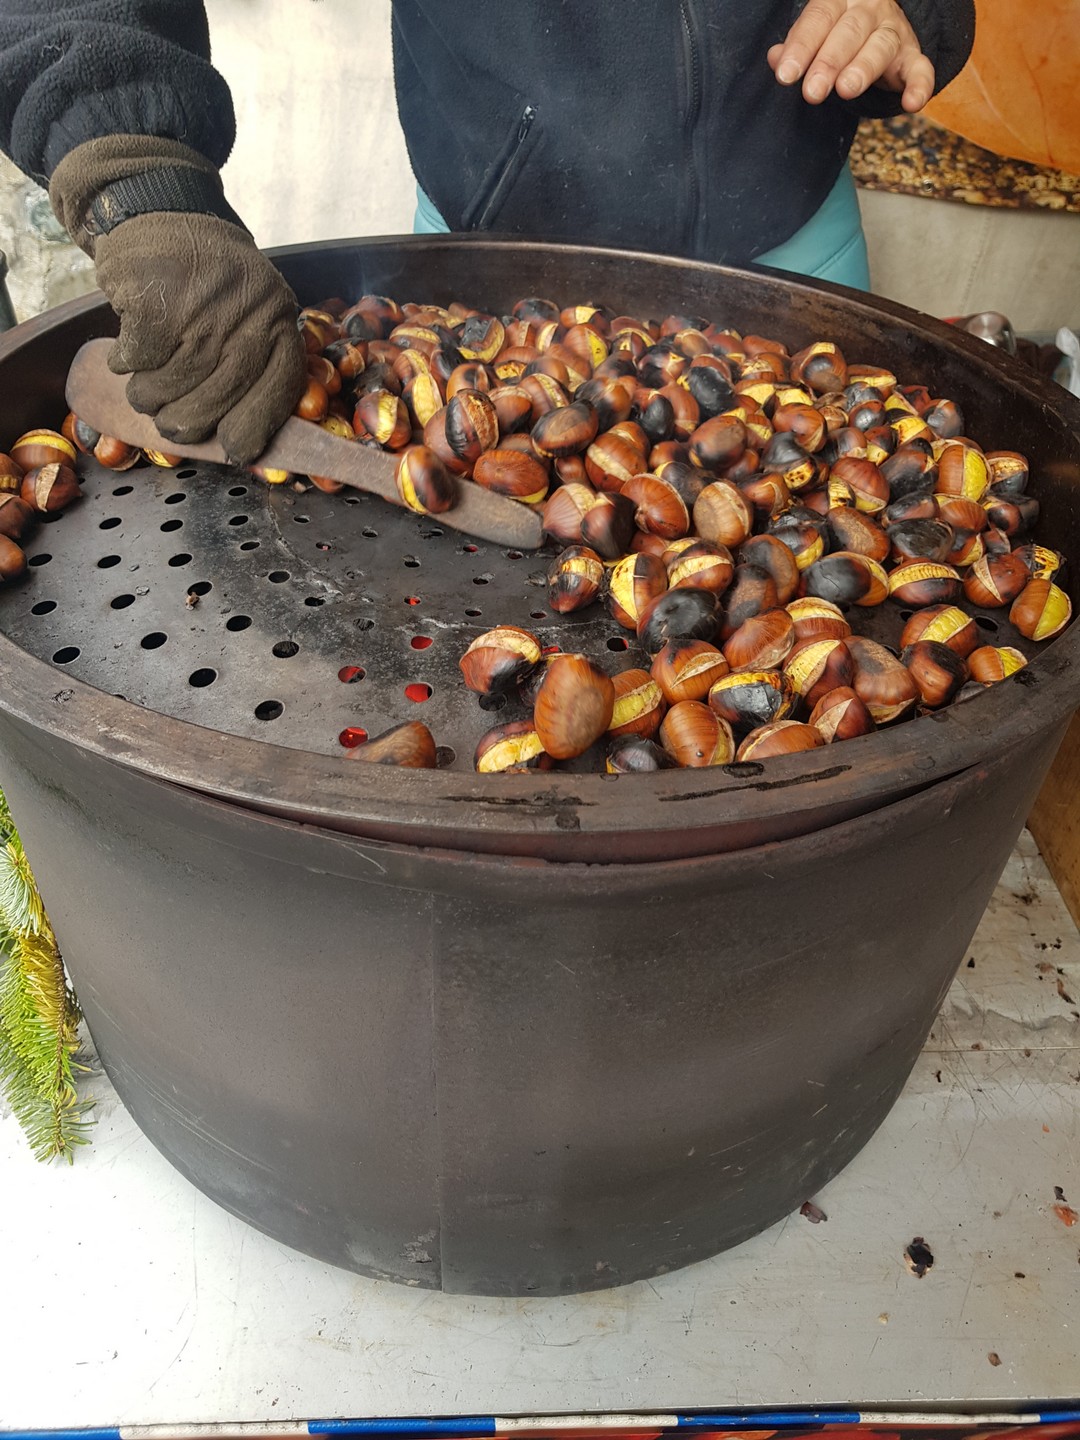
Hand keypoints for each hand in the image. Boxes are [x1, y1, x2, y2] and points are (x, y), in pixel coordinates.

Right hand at [49, 135, 306, 466]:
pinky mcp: (155, 299)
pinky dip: (125, 362)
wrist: (163, 208)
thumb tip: (237, 445)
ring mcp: (203, 308)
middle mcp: (249, 316)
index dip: (254, 428)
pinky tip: (130, 346)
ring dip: (148, 394)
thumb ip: (251, 366)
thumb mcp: (248, 313)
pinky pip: (136, 362)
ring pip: (168, 389)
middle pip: (214, 402)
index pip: (277, 391)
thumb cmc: (208, 281)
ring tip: (147, 381)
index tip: (236, 450)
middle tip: (170, 421)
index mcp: (278, 321)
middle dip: (184, 422)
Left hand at [768, 0, 934, 113]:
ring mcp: (893, 31)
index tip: (785, 75)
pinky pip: (920, 69)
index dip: (801, 46)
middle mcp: (869, 10)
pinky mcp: (913, 56)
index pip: (819, 18)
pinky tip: (912, 104)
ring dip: (863, 69)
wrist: (877, 26)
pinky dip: (919, 86)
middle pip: (849, 32)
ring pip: (880, 47)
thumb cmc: (836, 34)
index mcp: (839, 1)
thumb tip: (775, 59)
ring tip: (846, 90)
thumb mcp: (815, 35)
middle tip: (812, 92)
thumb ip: (796, 47)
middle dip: (829, 62)